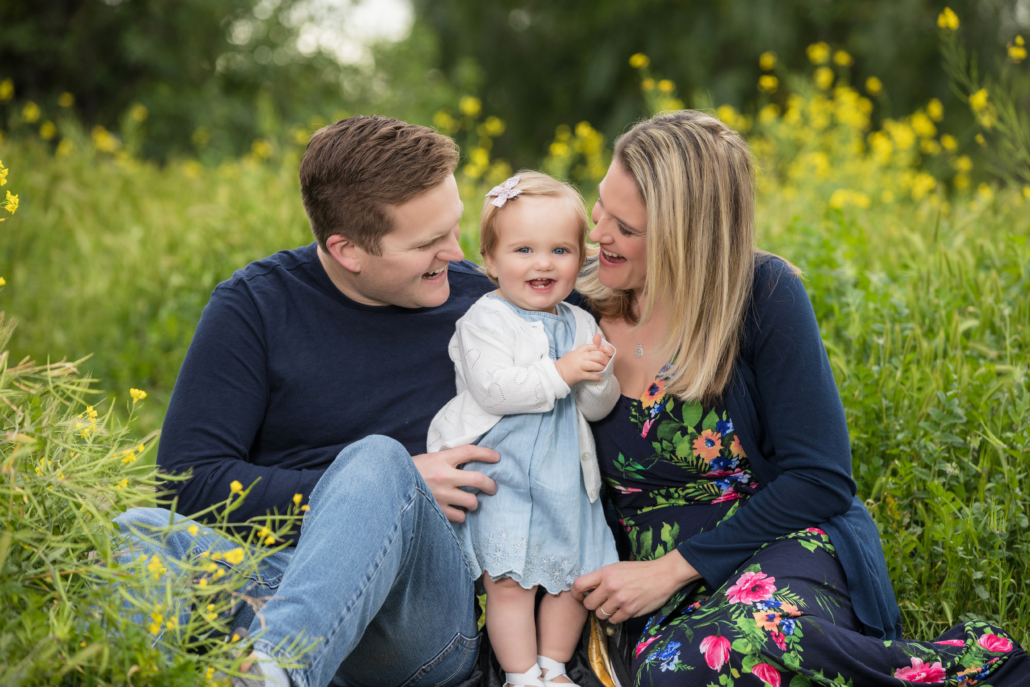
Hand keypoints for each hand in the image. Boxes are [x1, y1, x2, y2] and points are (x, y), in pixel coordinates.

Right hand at [411, 445, 498, 522]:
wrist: (388, 484)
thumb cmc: (409, 471)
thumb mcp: (427, 459)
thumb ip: (446, 461)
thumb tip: (468, 463)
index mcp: (440, 459)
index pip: (470, 451)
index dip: (486, 454)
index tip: (496, 458)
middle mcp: (443, 476)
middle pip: (478, 480)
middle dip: (490, 485)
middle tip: (493, 488)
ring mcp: (441, 495)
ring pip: (471, 501)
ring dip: (474, 503)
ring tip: (470, 502)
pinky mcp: (436, 510)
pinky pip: (459, 516)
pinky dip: (460, 515)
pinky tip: (456, 511)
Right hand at [555, 334, 612, 385]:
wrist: (555, 374)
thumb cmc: (565, 365)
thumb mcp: (573, 355)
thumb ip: (582, 351)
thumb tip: (593, 348)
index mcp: (578, 351)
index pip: (591, 347)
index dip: (599, 350)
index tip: (602, 353)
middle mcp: (579, 357)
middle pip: (595, 355)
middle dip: (603, 358)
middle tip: (606, 362)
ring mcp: (578, 366)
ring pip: (594, 364)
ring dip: (600, 367)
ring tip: (603, 370)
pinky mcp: (578, 374)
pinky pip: (590, 375)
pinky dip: (596, 377)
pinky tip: (599, 378)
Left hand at [571, 550, 699, 624]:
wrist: (663, 575)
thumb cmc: (639, 570)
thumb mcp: (617, 568)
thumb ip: (602, 578)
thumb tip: (587, 590)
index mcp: (605, 573)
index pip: (579, 585)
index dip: (576, 593)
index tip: (580, 596)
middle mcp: (610, 586)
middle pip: (588, 604)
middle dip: (593, 604)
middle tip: (601, 601)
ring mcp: (619, 600)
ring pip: (600, 614)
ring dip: (605, 612)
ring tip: (614, 605)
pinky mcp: (629, 611)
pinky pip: (613, 620)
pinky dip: (616, 617)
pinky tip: (623, 609)